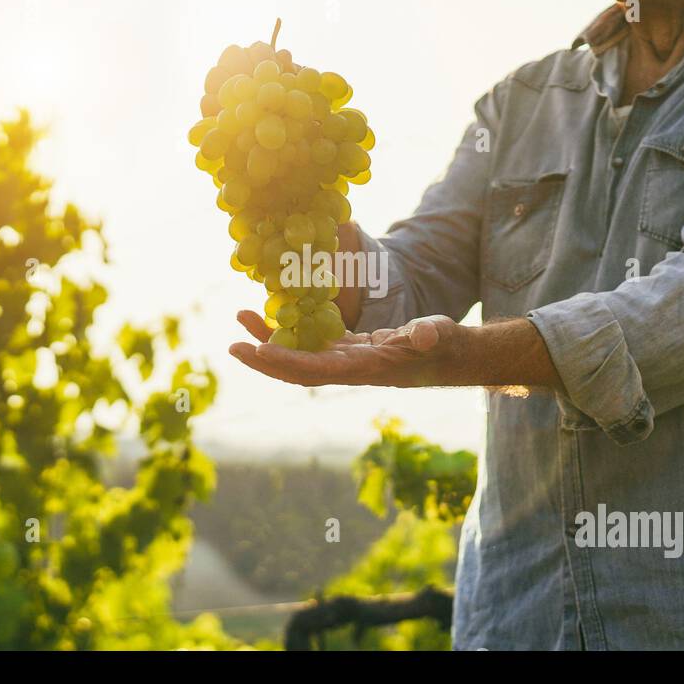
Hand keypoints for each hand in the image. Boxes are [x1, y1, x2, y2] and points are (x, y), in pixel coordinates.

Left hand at [228, 310, 466, 387]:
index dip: (287, 361)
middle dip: (265, 359)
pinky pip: (312, 342)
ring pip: (299, 354)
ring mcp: (347, 360)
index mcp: (366, 369)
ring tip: (242, 318)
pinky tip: (273, 313)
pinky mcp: (349, 349)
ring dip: (269, 340)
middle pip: (297, 369)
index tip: (258, 350)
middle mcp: (350, 369)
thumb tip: (422, 336)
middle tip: (232, 346)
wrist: (451, 354)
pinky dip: (291, 330)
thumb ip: (429, 335)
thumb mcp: (439, 335)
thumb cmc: (447, 344)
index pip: (318, 370)